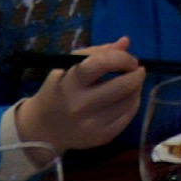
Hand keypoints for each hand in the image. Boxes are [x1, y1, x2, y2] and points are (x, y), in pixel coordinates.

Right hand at [19, 39, 144, 153]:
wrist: (43, 129)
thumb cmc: (58, 91)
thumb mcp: (68, 67)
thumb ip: (97, 53)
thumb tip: (125, 42)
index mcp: (70, 83)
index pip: (102, 63)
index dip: (122, 58)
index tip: (129, 58)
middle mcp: (80, 105)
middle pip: (122, 86)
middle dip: (137, 74)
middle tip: (137, 69)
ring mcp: (91, 124)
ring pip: (129, 102)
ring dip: (137, 88)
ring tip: (133, 82)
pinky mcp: (100, 138)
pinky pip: (127, 118)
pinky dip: (133, 104)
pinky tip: (129, 98)